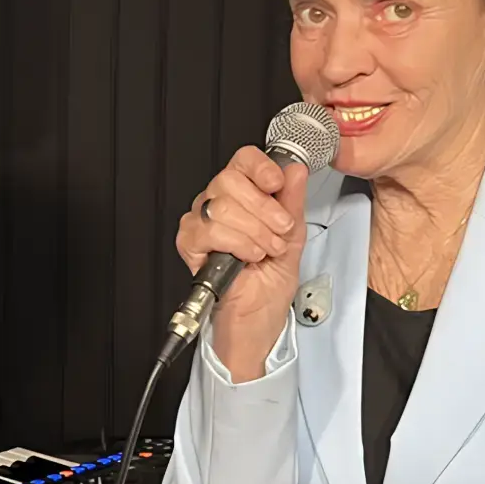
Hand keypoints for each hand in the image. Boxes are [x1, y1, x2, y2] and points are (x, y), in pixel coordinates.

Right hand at [177, 147, 308, 378]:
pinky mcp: (189, 246)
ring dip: (254, 230)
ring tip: (266, 250)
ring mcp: (200, 225)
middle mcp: (218, 206)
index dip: (260, 168)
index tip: (277, 184)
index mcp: (243, 198)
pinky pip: (209, 231)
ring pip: (220, 205)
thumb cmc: (268, 287)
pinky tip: (247, 256)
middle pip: (229, 179)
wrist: (256, 323)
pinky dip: (236, 243)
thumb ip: (293, 203)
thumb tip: (295, 170)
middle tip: (279, 231)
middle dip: (264, 208)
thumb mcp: (293, 239)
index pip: (242, 160)